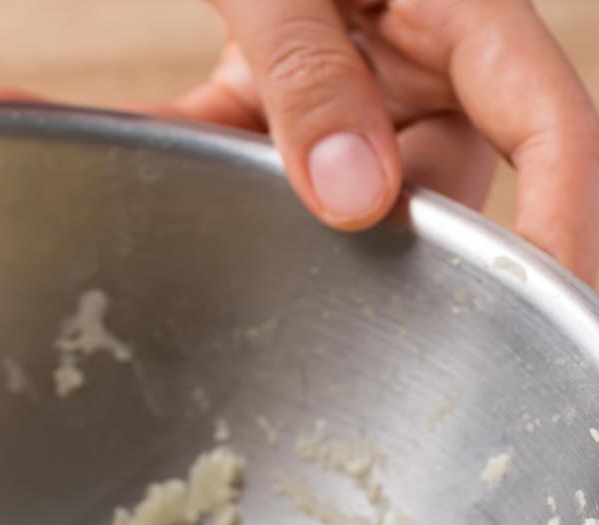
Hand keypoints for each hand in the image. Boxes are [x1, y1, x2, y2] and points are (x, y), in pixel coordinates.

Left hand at [175, 0, 598, 280]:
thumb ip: (308, 76)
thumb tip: (354, 201)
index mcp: (463, 15)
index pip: (546, 130)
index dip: (559, 221)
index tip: (544, 306)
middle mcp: (427, 69)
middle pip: (435, 193)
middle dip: (368, 239)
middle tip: (290, 254)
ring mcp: (365, 100)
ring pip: (354, 204)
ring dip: (281, 219)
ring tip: (223, 193)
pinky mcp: (300, 122)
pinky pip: (274, 181)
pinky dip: (217, 189)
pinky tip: (156, 196)